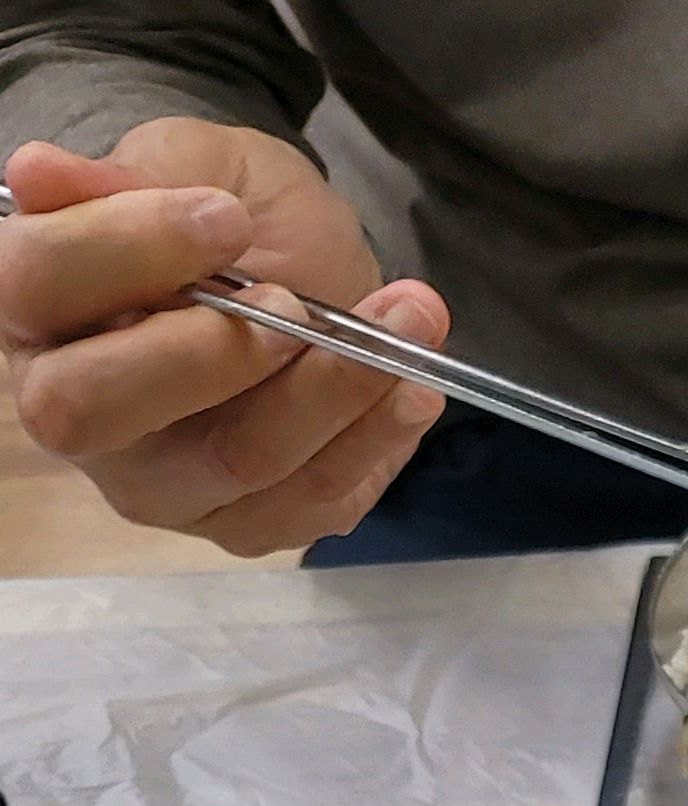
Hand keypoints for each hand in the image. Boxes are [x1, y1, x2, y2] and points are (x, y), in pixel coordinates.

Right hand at [1, 126, 444, 555]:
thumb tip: (40, 172)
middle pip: (97, 406)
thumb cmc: (221, 214)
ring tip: (406, 323)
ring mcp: (158, 482)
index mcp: (32, 305)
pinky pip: (312, 502)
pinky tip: (414, 389)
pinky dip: (376, 441)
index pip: (35, 283)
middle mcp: (73, 409)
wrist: (295, 268)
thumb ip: (127, 177)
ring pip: (236, 462)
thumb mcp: (184, 164)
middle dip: (216, 351)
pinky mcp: (244, 523)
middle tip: (296, 301)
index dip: (125, 248)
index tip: (224, 217)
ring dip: (334, 392)